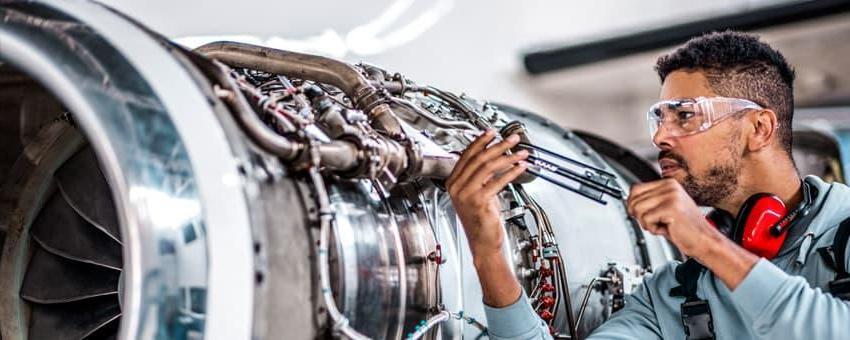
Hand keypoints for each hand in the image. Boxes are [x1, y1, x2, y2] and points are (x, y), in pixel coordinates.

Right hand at [446, 129, 527, 255]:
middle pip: (479, 159)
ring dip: (508, 157)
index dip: (480, 141)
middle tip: (511, 138)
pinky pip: (497, 181)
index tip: (492, 133)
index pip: (467, 155)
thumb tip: (492, 156)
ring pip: (488, 167)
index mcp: (453, 182)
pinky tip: (520, 167)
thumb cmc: (481, 220)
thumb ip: (480, 176)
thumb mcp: (476, 193)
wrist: (483, 243)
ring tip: (520, 152)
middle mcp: (457, 187)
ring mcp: (467, 194)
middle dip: (498, 145)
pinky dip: (511, 172)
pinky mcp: (479, 202)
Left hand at [626, 178, 716, 257]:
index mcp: (668, 183)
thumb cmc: (685, 228)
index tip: (642, 214)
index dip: (633, 205)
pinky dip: (654, 229)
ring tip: (663, 225)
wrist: (705, 241)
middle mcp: (670, 186)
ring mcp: (671, 196)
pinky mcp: (671, 208)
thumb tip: (628, 200)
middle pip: (633, 199)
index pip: (635, 188)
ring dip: (647, 223)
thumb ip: (649, 201)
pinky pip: (646, 220)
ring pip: (638, 210)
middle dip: (639, 215)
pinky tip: (667, 229)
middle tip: (655, 222)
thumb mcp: (665, 208)